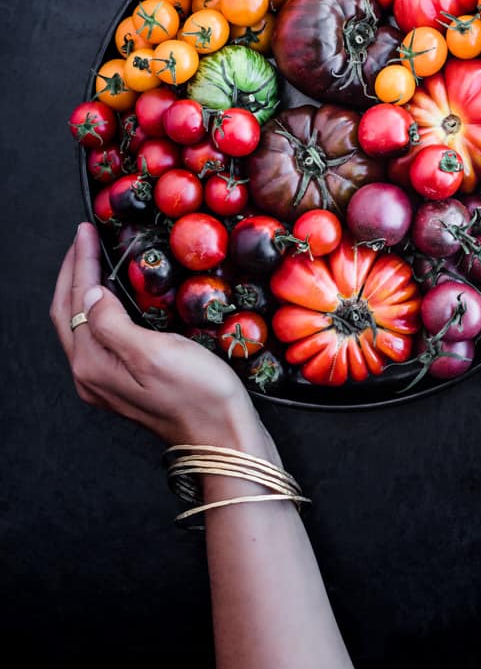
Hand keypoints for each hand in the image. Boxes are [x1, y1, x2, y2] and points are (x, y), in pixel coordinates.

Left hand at [50, 222, 275, 453]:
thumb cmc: (198, 395)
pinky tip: (115, 298)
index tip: (86, 231)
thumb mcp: (154, 353)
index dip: (80, 263)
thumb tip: (91, 293)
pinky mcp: (126, 384)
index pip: (75, 301)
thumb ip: (113, 323)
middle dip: (74, 272)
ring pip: (82, 325)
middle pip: (69, 313)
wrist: (224, 437)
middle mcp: (91, 375)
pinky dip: (101, 308)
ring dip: (84, 288)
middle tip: (85, 238)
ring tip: (94, 259)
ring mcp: (107, 382)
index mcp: (92, 365)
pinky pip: (101, 337)